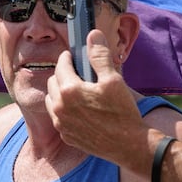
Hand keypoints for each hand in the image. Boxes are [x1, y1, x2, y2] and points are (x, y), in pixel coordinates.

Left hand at [45, 31, 148, 169]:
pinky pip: (58, 117)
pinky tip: (80, 109)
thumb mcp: (114, 80)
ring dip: (60, 92)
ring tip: (77, 90)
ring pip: (51, 100)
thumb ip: (100, 56)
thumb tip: (92, 35)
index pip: (61, 65)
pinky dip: (64, 110)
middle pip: (53, 82)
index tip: (72, 55)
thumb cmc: (123, 113)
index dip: (67, 57)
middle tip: (77, 72)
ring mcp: (61, 124)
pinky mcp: (66, 136)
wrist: (129, 145)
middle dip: (62, 74)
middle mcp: (60, 108)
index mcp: (69, 90)